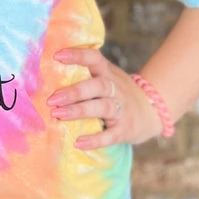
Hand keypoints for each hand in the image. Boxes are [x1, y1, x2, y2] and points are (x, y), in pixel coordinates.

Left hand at [47, 46, 161, 149]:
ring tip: (57, 115)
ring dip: (79, 111)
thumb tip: (46, 76)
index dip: (77, 55)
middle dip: (74, 91)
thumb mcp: (107, 77)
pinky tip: (78, 143)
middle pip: (98, 86)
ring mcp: (122, 109)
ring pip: (103, 107)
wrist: (152, 110)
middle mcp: (116, 89)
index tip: (56, 56)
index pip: (94, 58)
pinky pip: (110, 135)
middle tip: (52, 99)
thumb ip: (85, 75)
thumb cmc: (117, 92)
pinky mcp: (125, 130)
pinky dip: (95, 140)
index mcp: (108, 73)